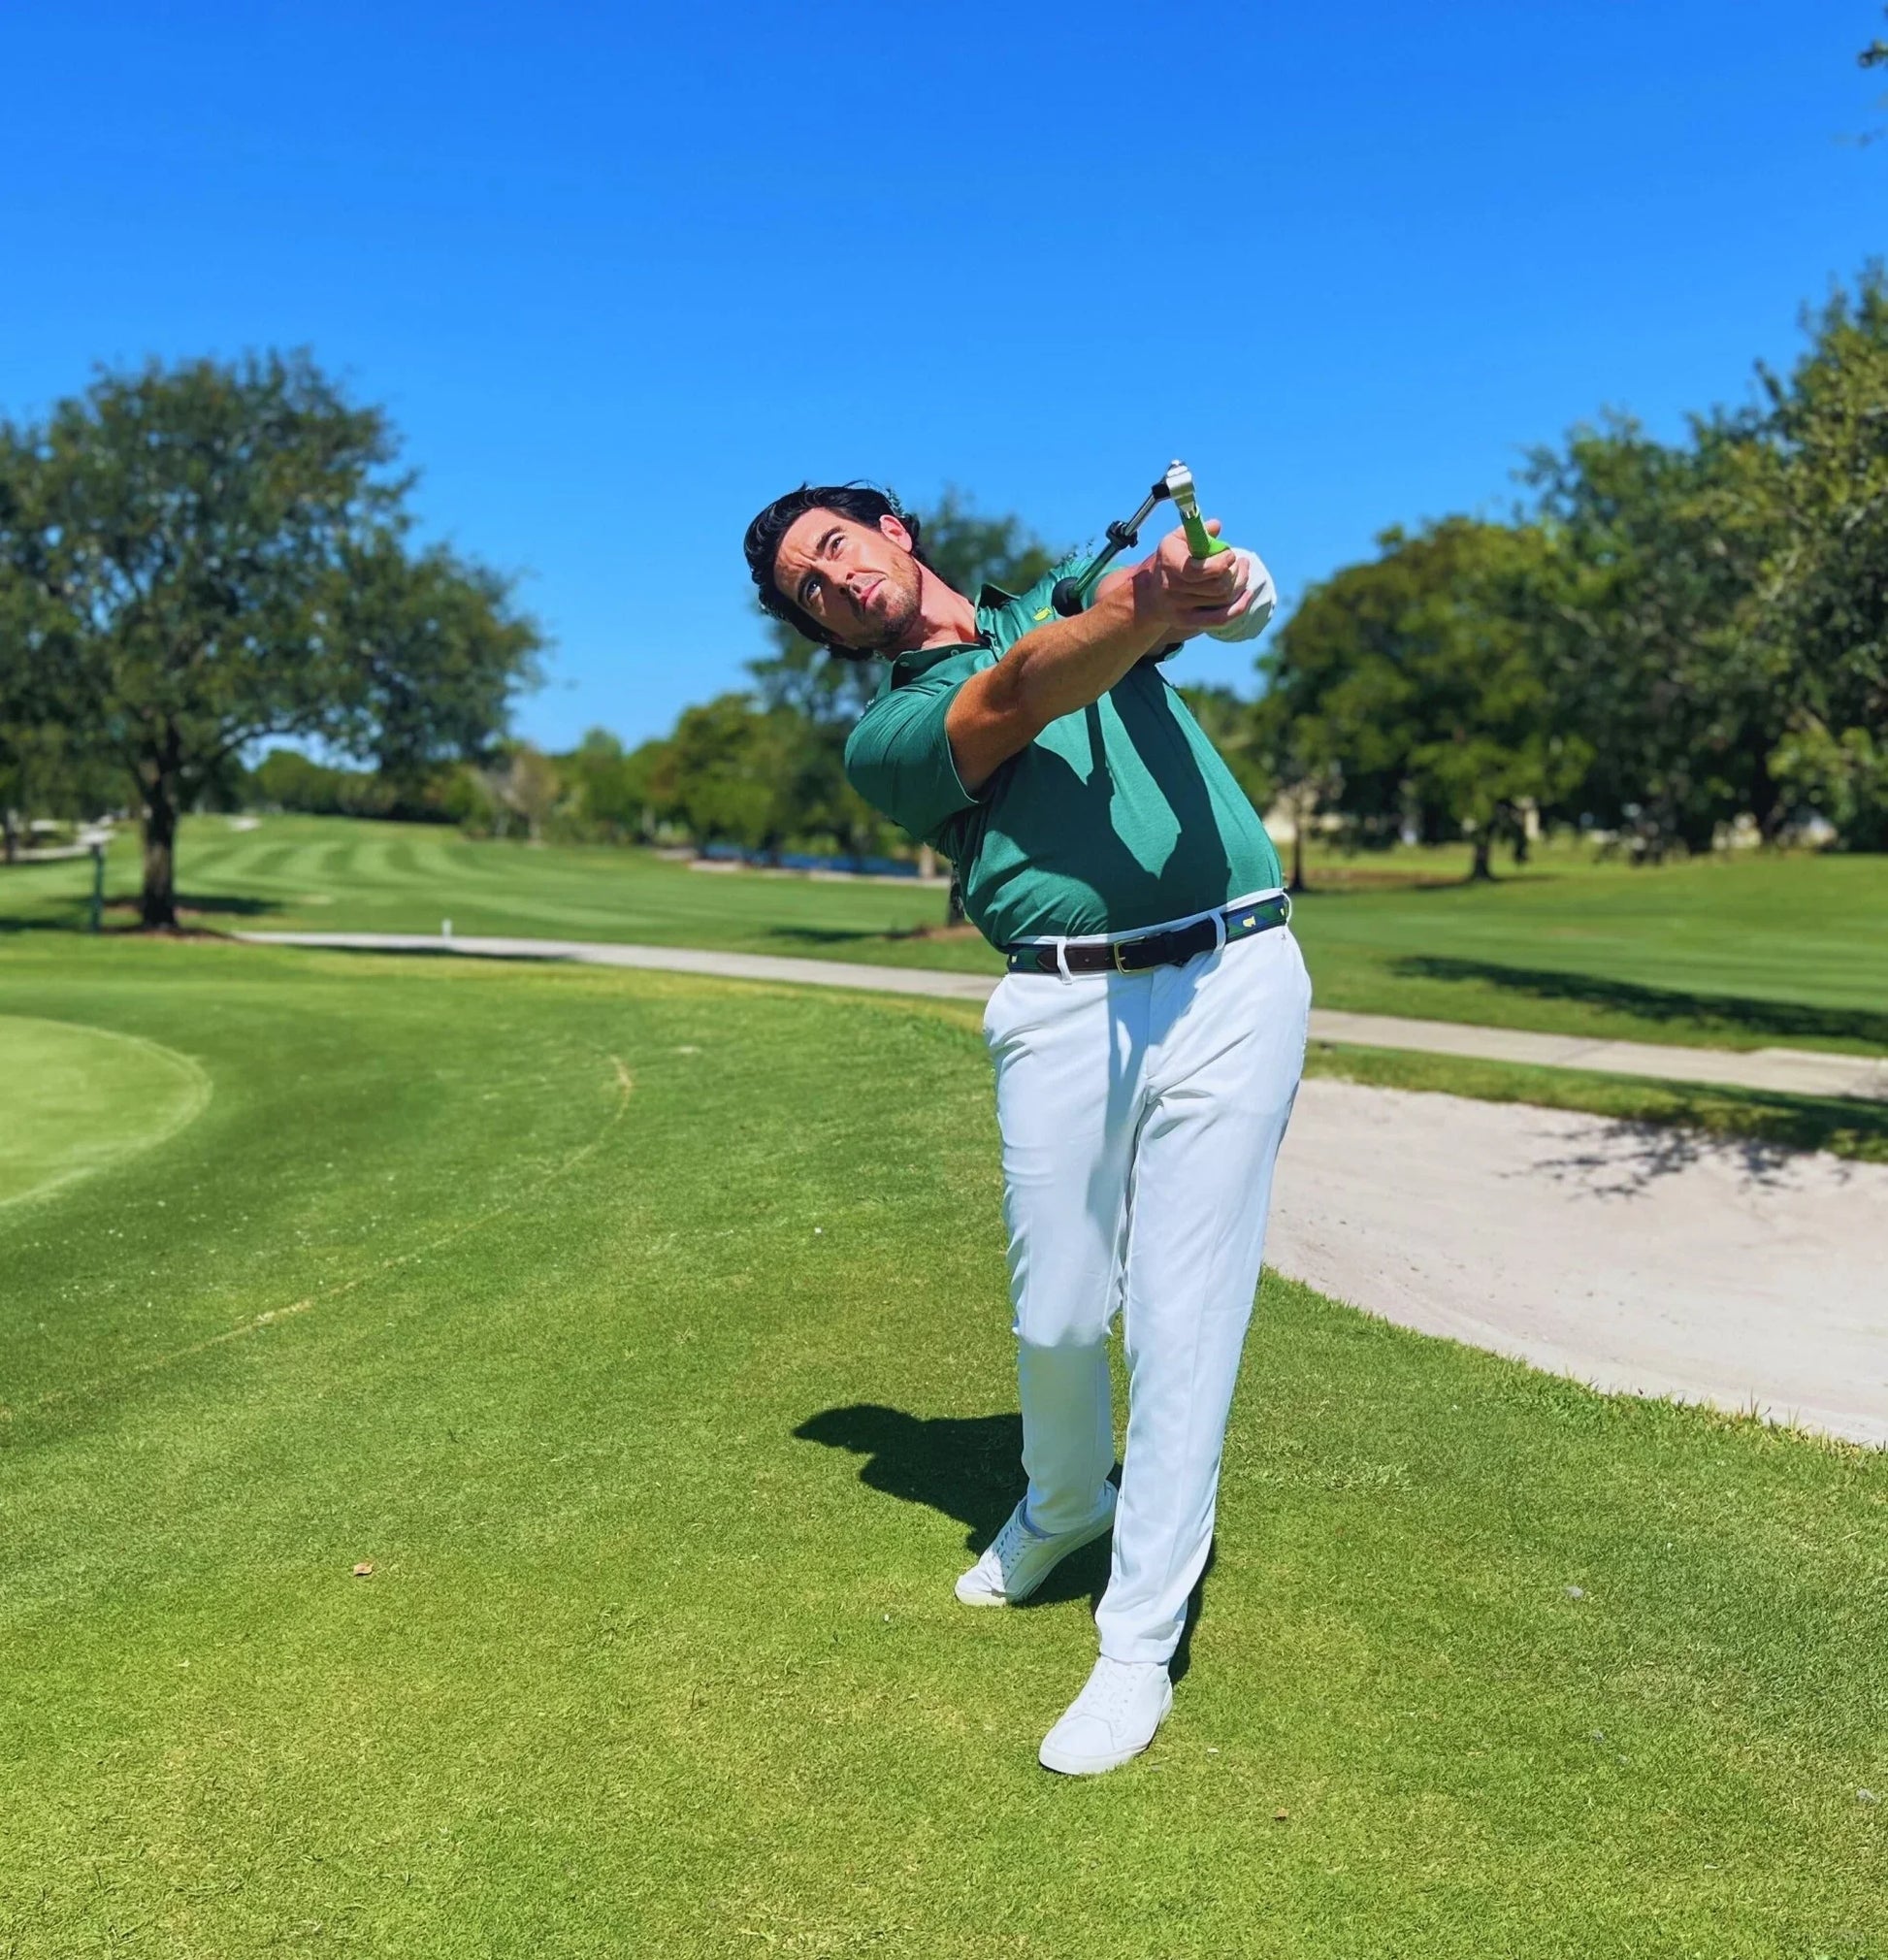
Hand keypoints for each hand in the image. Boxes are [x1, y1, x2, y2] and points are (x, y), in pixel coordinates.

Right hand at [1133, 520, 1247, 636]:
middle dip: (1236, 572)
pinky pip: (1220, 619)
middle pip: (1217, 586)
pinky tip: (1247, 594)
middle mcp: (1173, 588)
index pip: (1199, 570)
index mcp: (1170, 563)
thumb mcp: (1176, 539)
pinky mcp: (1188, 622)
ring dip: (1240, 583)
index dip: (1222, 562)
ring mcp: (1180, 608)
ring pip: (1223, 599)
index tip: (1230, 554)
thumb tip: (1216, 526)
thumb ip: (1195, 530)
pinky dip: (1239, 607)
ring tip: (1242, 571)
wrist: (1150, 594)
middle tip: (1240, 562)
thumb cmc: (1170, 561)